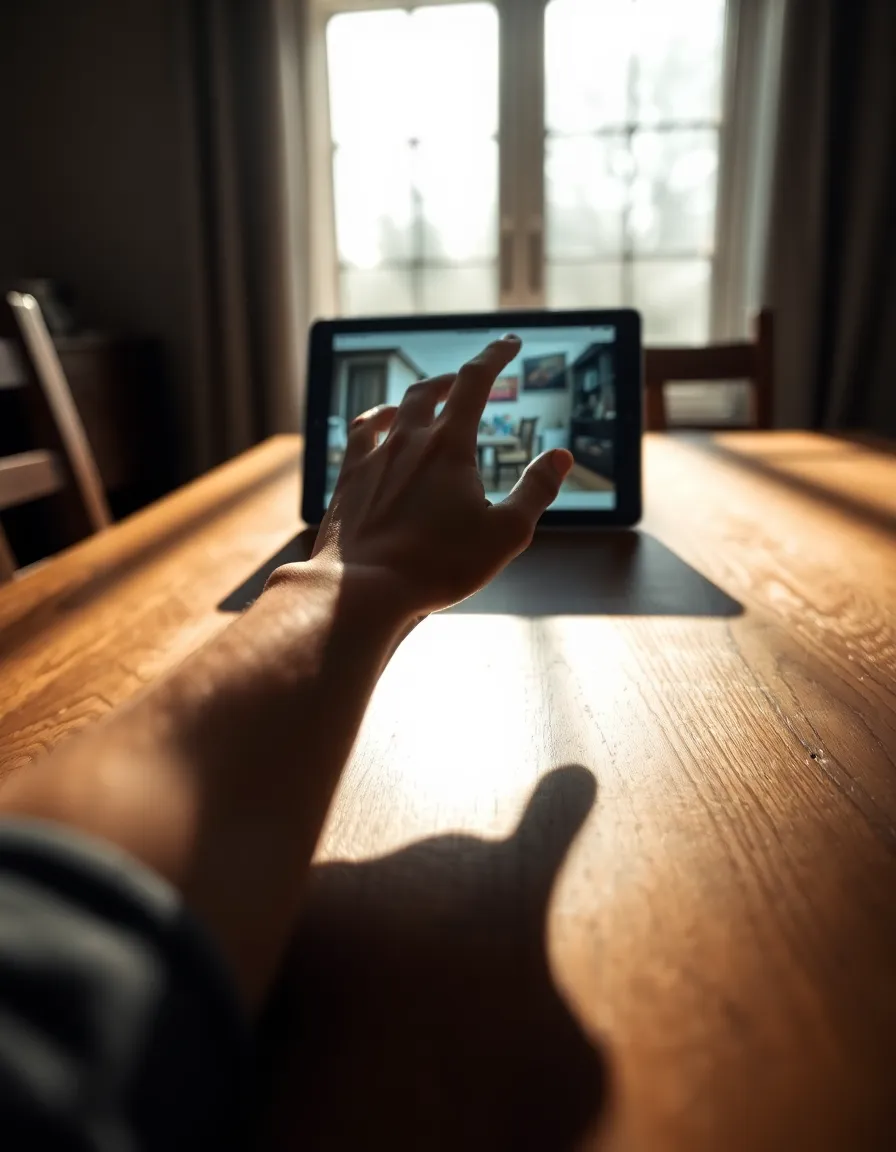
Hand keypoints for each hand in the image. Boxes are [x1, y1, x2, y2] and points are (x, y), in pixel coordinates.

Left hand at [310, 335, 572, 616]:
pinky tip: (378, 428)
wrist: (362, 588)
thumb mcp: (505, 533)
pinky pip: (360, 435)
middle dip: (455, 377)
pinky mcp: (348, 480)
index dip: (495, 355)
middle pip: (431, 390)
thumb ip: (536, 491)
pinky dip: (375, 421)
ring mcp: (373, 458)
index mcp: (450, 446)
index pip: (475, 381)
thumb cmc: (438, 565)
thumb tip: (560, 457)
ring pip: (394, 408)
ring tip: (427, 398)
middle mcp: (408, 440)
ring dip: (416, 397)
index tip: (509, 342)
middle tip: (469, 377)